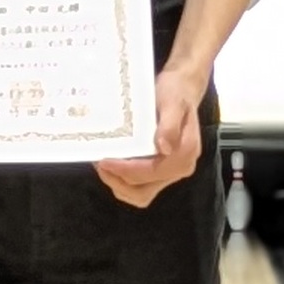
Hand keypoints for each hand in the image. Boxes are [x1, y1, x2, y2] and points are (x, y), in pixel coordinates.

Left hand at [95, 62, 205, 208]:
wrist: (181, 88)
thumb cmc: (175, 92)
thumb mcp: (172, 102)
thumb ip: (169, 124)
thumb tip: (163, 148)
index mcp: (184, 153)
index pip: (151, 172)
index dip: (125, 170)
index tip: (103, 160)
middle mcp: (180, 168)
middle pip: (143, 191)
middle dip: (118, 182)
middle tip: (98, 164)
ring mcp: (171, 172)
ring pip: (140, 194)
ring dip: (118, 184)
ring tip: (102, 166)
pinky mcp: (162, 171)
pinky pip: (140, 187)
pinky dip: (123, 182)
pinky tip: (111, 166)